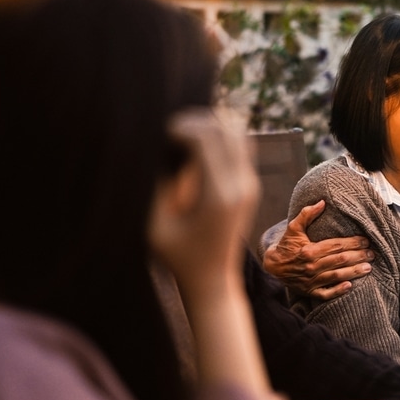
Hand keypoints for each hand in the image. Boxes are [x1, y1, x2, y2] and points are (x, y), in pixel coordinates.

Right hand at [148, 108, 256, 303]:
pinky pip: (240, 145)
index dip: (178, 126)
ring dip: (209, 126)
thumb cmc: (177, 255)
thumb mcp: (155, 224)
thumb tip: (150, 147)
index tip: (157, 135)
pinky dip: (219, 136)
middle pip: (225, 128)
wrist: (212, 279)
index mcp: (218, 195)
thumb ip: (155, 185)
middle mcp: (241, 186)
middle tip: (167, 132)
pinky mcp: (250, 184)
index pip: (206, 138)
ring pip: (237, 131)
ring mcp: (250, 184)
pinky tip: (194, 148)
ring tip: (180, 137)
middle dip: (193, 120)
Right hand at [262, 200, 374, 299]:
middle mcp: (312, 266)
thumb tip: (322, 202)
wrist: (272, 268)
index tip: (365, 240)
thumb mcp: (293, 228)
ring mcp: (312, 281)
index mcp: (310, 251)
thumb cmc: (286, 247)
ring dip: (354, 272)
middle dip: (358, 256)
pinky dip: (338, 290)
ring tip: (368, 268)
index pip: (336, 246)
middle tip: (372, 254)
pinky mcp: (310, 292)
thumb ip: (307, 214)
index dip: (353, 243)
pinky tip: (350, 286)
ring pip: (337, 276)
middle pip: (340, 260)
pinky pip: (326, 294)